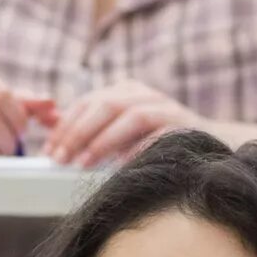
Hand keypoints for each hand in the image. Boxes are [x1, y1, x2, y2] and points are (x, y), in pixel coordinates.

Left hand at [44, 81, 200, 169]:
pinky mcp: (182, 124)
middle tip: (60, 159)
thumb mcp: (117, 134)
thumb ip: (88, 131)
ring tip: (83, 163)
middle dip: (77, 133)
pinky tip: (121, 165)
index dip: (64, 126)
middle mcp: (142, 93)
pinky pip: (156, 132)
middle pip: (103, 105)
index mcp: (123, 91)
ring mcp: (164, 106)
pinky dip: (136, 148)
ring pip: (128, 115)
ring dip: (102, 140)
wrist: (207, 146)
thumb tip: (50, 134)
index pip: (86, 102)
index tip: (48, 151)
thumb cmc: (154, 144)